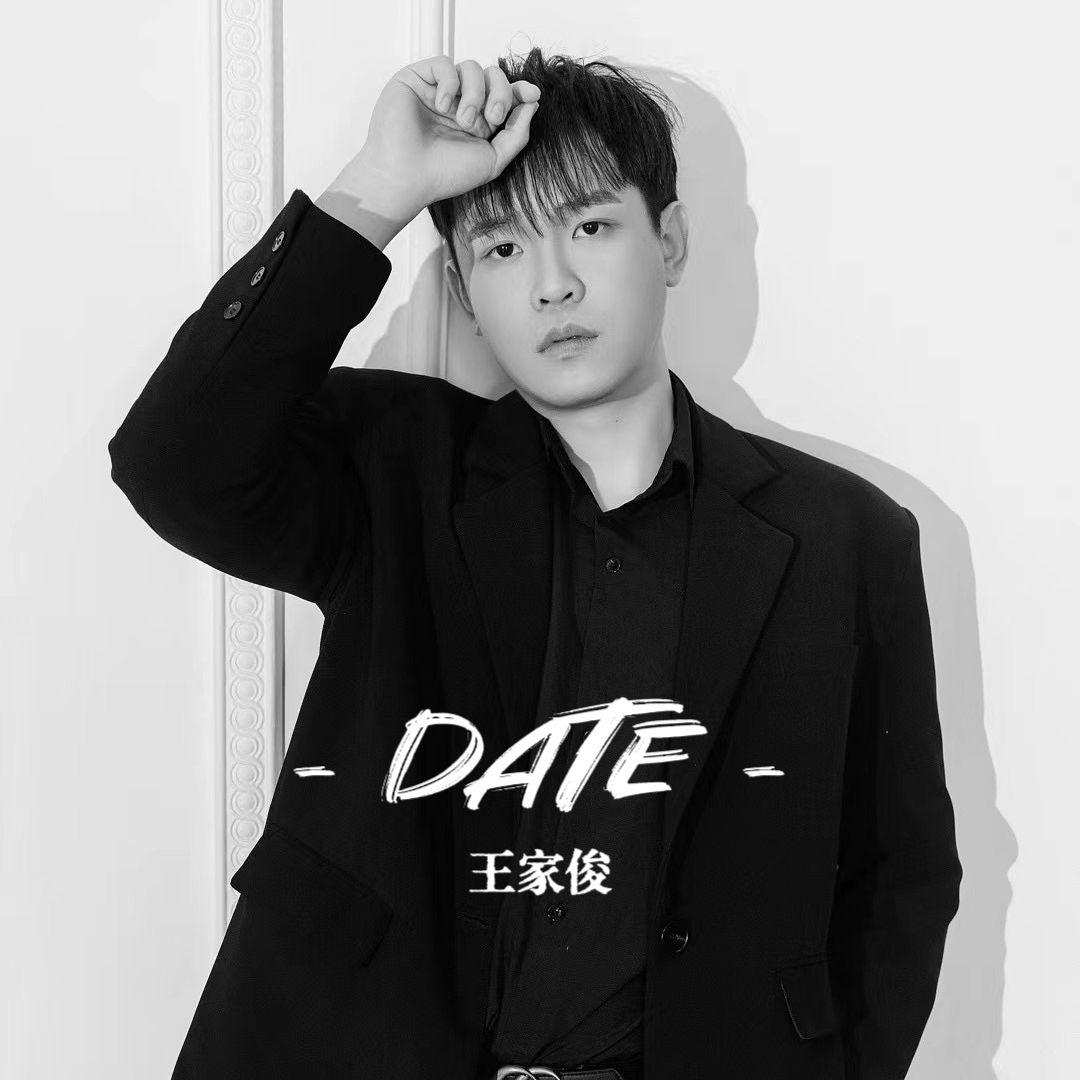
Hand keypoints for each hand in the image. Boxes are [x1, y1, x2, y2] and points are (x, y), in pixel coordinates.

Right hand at [355, 55, 541, 215]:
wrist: (407, 176)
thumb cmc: (444, 174)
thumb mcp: (493, 160)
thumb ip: (516, 134)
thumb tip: (532, 104)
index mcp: (478, 121)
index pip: (503, 95)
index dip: (519, 90)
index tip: (533, 95)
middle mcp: (460, 103)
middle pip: (492, 76)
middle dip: (500, 93)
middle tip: (493, 117)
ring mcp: (438, 90)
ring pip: (471, 68)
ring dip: (474, 94)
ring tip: (463, 120)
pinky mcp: (417, 79)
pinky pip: (444, 64)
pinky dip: (449, 83)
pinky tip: (442, 106)